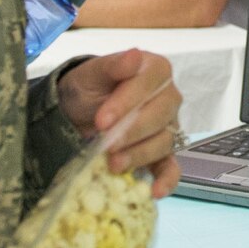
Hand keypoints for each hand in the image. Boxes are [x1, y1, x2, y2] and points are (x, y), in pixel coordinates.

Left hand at [58, 50, 182, 197]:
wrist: (76, 112)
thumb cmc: (88, 88)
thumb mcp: (91, 73)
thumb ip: (113, 65)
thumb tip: (134, 55)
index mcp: (156, 71)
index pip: (151, 84)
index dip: (127, 103)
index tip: (102, 120)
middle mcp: (168, 98)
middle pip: (161, 115)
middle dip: (131, 132)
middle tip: (104, 143)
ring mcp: (167, 127)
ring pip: (164, 142)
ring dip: (139, 155)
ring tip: (113, 165)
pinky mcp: (161, 153)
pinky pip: (172, 167)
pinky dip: (166, 180)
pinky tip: (156, 192)